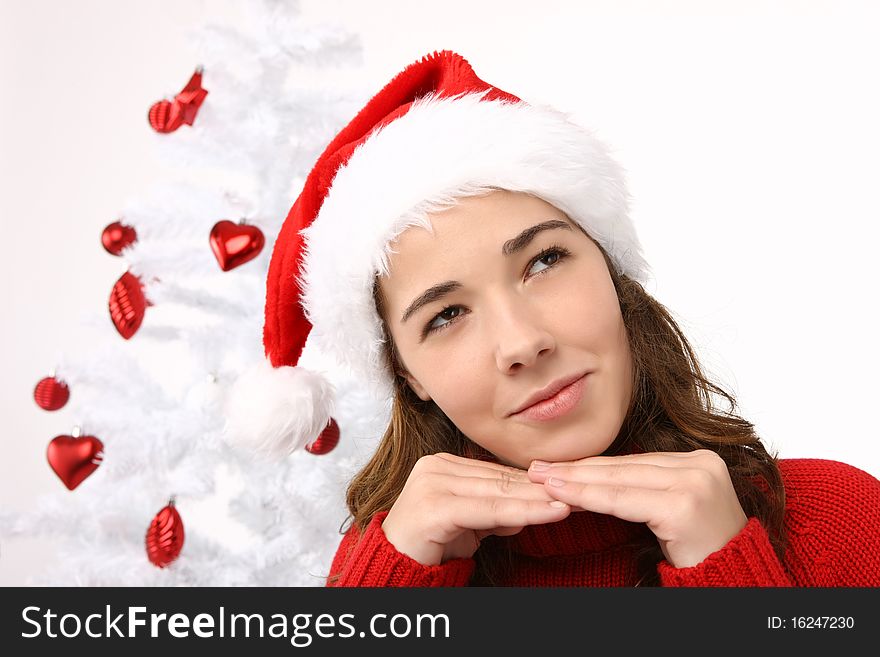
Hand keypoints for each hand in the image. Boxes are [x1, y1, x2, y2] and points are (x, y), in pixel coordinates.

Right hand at [382, 452, 571, 565]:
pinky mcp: (436, 504)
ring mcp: (432, 482)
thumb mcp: (471, 523)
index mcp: (443, 464)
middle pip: (501, 480)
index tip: (568, 488)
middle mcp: (436, 465)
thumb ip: (496, 508)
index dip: (534, 483)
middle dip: (542, 490)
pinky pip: (490, 509)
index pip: (498, 473)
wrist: (394, 566)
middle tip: (580, 494)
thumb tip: (533, 504)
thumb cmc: (431, 545)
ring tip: (573, 503)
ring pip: (499, 493)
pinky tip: (551, 512)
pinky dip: (524, 511)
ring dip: (539, 500)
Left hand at [527, 449, 748, 567]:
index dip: (593, 464)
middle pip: (625, 466)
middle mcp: (701, 464)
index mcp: (699, 460)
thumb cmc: (701, 550)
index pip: (634, 461)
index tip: (558, 465)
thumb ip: (646, 487)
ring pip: (620, 480)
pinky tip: (564, 495)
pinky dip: (590, 497)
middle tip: (538, 468)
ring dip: (576, 481)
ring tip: (542, 480)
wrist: (735, 582)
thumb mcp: (672, 508)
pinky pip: (624, 500)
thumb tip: (595, 475)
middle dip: (578, 468)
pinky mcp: (684, 505)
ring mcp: (695, 482)